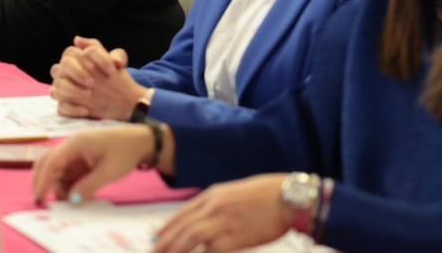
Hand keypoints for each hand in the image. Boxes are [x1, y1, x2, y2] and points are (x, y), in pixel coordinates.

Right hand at [31, 126, 156, 204]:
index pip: (51, 162)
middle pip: (47, 163)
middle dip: (43, 182)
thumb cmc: (125, 152)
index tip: (39, 199)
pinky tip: (75, 196)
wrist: (141, 142)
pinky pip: (67, 173)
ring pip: (56, 170)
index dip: (43, 181)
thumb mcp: (108, 172)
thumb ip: (88, 186)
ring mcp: (75, 153)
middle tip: (42, 202)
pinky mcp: (80, 160)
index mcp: (75, 143)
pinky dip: (67, 185)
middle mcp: (71, 146)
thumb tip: (71, 201)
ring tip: (68, 202)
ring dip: (57, 186)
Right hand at [49, 37, 142, 119]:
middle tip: (92, 82)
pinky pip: (61, 108)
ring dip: (71, 91)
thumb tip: (81, 41)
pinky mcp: (66, 106)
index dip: (93, 59)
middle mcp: (65, 72)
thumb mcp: (117, 62)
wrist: (122, 99)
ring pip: (56, 88)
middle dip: (76, 73)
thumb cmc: (114, 76)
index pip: (72, 51)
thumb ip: (107, 52)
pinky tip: (86, 110)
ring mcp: (63, 90)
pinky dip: (72, 109)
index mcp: (74, 58)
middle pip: (60, 66)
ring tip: (88, 95)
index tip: (111, 70)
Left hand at [155, 174, 291, 252]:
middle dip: (165, 242)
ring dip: (175, 250)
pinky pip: (211, 252)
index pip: (182, 213)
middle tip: (153, 252)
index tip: (155, 237)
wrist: (288, 197)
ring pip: (190, 239)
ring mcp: (222, 222)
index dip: (167, 227)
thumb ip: (218, 205)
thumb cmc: (266, 195)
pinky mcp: (234, 238)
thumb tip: (204, 220)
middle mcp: (213, 207)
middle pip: (182, 227)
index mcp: (213, 195)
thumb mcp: (235, 193)